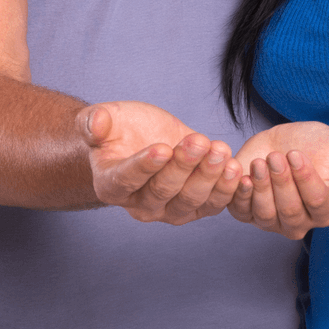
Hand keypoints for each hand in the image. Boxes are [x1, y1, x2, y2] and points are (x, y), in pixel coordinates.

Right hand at [80, 101, 242, 223]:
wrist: (143, 137)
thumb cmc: (120, 129)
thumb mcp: (104, 118)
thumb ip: (94, 122)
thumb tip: (95, 123)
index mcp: (111, 184)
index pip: (127, 179)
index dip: (144, 166)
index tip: (162, 148)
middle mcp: (139, 204)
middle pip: (163, 190)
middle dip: (183, 165)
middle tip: (199, 142)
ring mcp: (168, 210)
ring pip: (190, 200)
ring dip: (208, 177)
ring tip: (220, 151)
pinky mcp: (194, 206)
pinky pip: (211, 205)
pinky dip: (225, 190)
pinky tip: (234, 168)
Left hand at [229, 121, 328, 238]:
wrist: (294, 145)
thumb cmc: (323, 149)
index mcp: (325, 210)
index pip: (316, 202)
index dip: (305, 180)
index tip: (297, 154)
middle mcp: (299, 222)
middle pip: (289, 211)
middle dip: (281, 182)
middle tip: (276, 156)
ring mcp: (272, 220)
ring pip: (265, 214)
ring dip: (260, 188)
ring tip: (259, 162)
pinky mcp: (248, 210)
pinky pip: (241, 210)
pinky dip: (238, 195)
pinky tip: (240, 174)